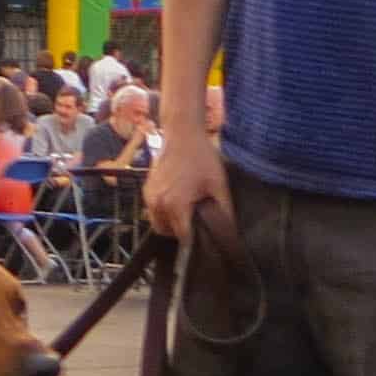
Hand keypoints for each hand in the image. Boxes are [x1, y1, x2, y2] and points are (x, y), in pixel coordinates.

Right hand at [143, 123, 227, 241]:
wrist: (182, 134)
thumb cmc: (202, 158)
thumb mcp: (219, 185)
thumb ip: (224, 211)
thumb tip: (229, 232)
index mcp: (176, 205)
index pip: (183, 238)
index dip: (196, 240)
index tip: (204, 236)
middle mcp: (158, 204)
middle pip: (168, 233)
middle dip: (182, 232)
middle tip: (197, 221)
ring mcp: (149, 197)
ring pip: (158, 224)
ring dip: (171, 224)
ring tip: (187, 211)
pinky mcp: (146, 190)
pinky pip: (153, 211)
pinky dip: (163, 212)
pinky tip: (178, 200)